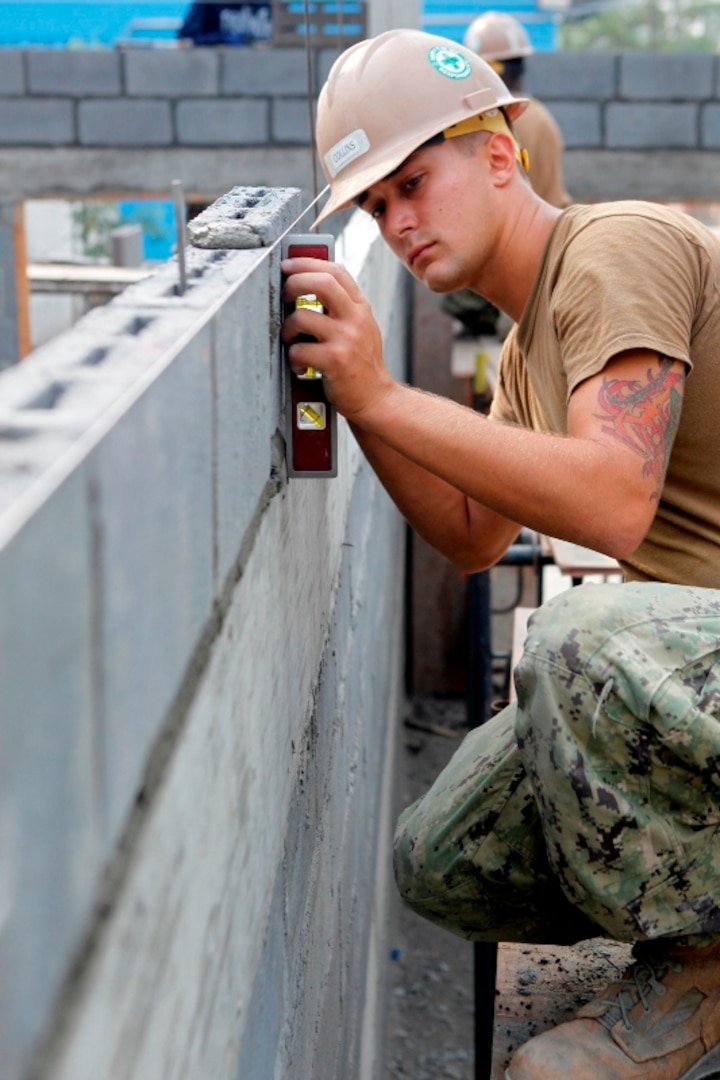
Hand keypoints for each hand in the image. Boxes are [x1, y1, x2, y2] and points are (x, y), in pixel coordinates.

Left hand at [280, 257, 396, 424]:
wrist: (377, 398)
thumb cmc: (361, 365)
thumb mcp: (361, 329)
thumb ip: (343, 307)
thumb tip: (309, 282)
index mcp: (361, 308)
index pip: (335, 271)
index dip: (307, 263)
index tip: (289, 265)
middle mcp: (356, 319)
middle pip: (321, 283)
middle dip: (294, 282)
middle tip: (283, 294)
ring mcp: (346, 339)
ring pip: (302, 316)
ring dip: (287, 328)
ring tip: (290, 340)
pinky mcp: (335, 361)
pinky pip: (299, 349)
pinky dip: (293, 358)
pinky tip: (299, 366)